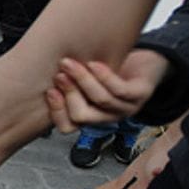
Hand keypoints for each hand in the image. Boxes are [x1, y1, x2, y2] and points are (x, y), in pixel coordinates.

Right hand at [45, 49, 168, 132]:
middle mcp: (108, 117)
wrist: (148, 64)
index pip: (67, 126)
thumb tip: (41, 76)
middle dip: (68, 92)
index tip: (49, 90)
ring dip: (82, 80)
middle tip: (60, 72)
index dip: (56, 111)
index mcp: (91, 117)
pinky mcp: (141, 95)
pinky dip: (104, 77)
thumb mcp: (87, 79)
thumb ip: (70, 83)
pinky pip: (119, 90)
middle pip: (81, 116)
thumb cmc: (112, 70)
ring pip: (100, 100)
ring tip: (70, 62)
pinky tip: (93, 63)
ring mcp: (126, 108)